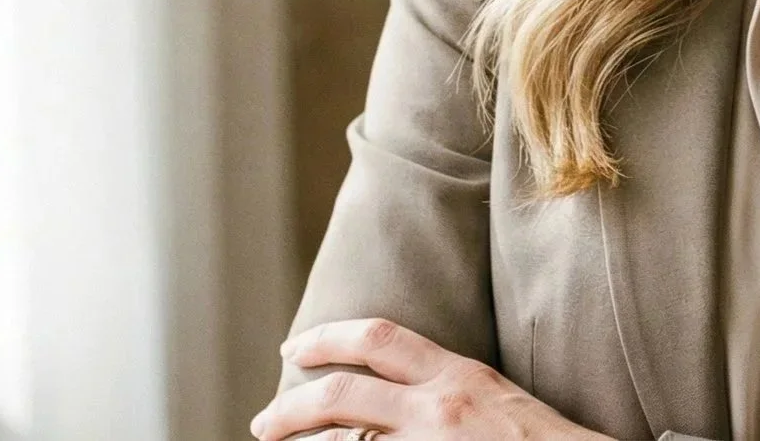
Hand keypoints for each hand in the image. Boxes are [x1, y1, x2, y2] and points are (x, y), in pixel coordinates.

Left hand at [249, 318, 612, 440]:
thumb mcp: (496, 398)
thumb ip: (450, 389)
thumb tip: (401, 394)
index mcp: (458, 375)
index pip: (380, 338)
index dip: (329, 337)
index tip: (297, 346)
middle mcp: (439, 408)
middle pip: (343, 392)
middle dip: (292, 406)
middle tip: (264, 422)